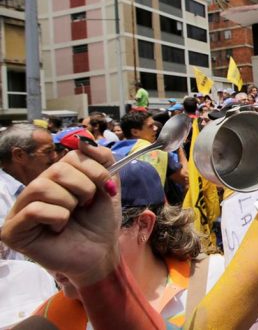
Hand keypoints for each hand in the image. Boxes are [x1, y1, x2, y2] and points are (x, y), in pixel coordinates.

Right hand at [0, 141, 120, 287]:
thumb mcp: (108, 186)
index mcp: (56, 178)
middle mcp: (35, 190)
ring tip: (72, 217)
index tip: (106, 189)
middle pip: (56, 169)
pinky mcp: (13, 231)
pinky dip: (56, 218)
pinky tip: (59, 229)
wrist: (101, 254)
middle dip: (84, 188)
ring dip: (69, 203)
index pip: (71, 157)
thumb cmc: (100, 223)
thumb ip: (102, 160)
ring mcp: (21, 210)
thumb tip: (83, 140)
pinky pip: (34, 210)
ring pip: (42, 187)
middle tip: (87, 206)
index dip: (94, 171)